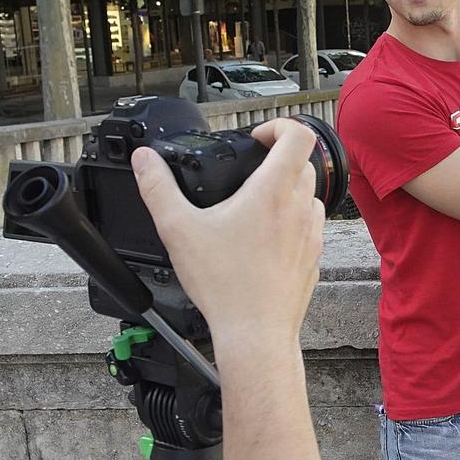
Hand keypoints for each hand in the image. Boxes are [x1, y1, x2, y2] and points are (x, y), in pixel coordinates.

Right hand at [132, 119, 324, 347]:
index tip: (256, 139)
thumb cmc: (224, 286)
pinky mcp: (313, 258)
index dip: (278, 126)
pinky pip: (309, 228)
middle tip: (249, 173)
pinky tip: (264, 240)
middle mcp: (299, 209)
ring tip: (255, 207)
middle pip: (303, 163)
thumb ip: (158, 188)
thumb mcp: (178, 229)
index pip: (298, 134)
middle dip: (277, 160)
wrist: (255, 334)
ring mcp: (311, 235)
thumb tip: (145, 160)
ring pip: (309, 196)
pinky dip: (292, 223)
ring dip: (287, 191)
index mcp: (273, 192)